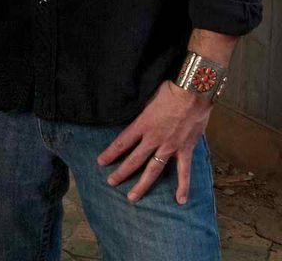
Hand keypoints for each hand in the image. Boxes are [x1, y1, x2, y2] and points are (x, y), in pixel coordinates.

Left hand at [97, 81, 213, 203]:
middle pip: (133, 160)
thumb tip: (136, 118)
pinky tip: (180, 200)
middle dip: (121, 172)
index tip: (100, 162)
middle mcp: (153, 139)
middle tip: (111, 182)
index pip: (122, 143)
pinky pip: (184, 171)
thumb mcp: (147, 100)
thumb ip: (142, 114)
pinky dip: (183, 186)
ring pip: (153, 170)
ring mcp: (169, 147)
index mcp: (142, 125)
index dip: (110, 153)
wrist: (192, 92)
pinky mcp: (185, 150)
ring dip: (142, 184)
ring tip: (132, 197)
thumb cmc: (169, 91)